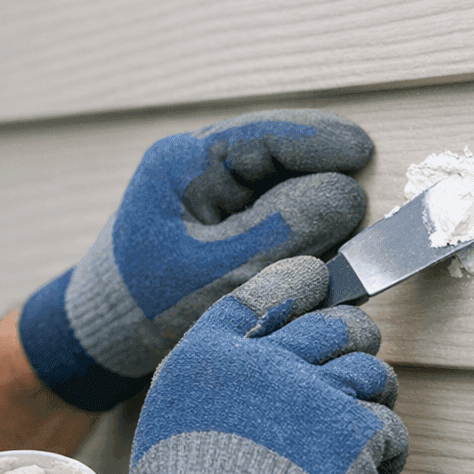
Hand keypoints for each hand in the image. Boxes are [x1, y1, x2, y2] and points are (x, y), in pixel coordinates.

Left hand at [18, 110, 371, 411]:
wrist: (106, 340)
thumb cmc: (147, 305)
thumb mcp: (221, 270)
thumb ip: (285, 228)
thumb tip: (348, 195)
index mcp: (185, 162)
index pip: (267, 133)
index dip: (322, 141)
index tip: (366, 154)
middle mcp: (203, 169)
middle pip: (287, 161)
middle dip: (324, 195)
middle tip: (356, 235)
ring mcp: (217, 197)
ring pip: (291, 194)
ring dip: (318, 228)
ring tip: (338, 267)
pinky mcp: (229, 226)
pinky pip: (282, 223)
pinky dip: (304, 247)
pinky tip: (321, 276)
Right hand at [106, 255, 407, 473]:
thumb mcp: (173, 421)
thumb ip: (214, 384)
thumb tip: (252, 370)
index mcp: (211, 355)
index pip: (263, 294)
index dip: (299, 282)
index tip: (321, 277)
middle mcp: (265, 362)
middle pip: (331, 324)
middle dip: (353, 333)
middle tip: (358, 347)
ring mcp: (315, 392)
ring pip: (370, 370)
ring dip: (375, 390)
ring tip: (364, 418)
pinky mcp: (356, 431)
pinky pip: (390, 424)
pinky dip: (388, 447)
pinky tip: (373, 466)